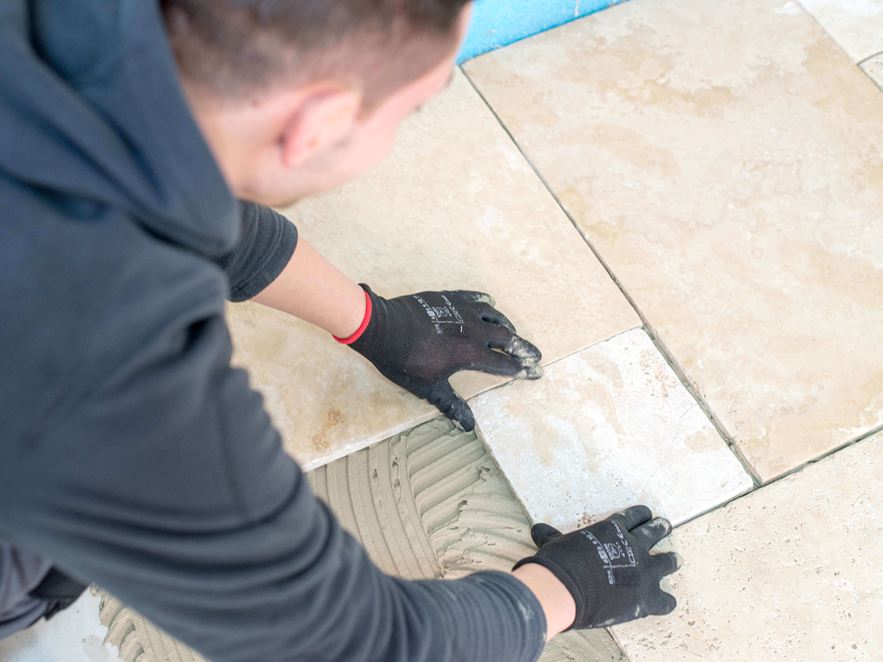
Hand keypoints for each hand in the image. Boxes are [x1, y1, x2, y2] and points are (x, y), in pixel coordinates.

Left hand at [344, 286, 541, 430]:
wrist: (382, 328)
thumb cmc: (404, 361)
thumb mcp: (428, 388)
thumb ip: (451, 404)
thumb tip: (467, 426)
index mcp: (469, 355)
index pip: (503, 364)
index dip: (521, 370)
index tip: (535, 373)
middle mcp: (472, 331)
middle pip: (506, 338)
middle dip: (523, 348)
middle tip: (535, 354)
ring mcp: (461, 311)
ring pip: (494, 316)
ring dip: (507, 326)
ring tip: (512, 332)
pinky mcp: (448, 298)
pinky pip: (474, 298)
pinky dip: (485, 303)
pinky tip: (489, 303)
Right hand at [513, 506, 678, 629]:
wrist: (566, 589)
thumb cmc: (559, 562)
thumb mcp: (556, 544)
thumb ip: (552, 536)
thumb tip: (536, 529)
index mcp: (614, 529)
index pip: (635, 516)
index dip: (642, 514)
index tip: (646, 514)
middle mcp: (634, 546)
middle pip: (656, 531)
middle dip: (661, 528)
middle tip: (665, 526)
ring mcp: (645, 571)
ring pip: (668, 561)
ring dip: (671, 560)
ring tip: (674, 559)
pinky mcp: (648, 597)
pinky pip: (666, 600)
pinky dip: (666, 601)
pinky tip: (666, 601)